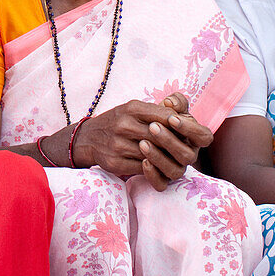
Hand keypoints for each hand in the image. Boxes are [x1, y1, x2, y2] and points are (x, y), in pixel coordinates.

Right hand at [71, 94, 211, 190]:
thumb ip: (158, 110)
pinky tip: (158, 165)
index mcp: (132, 108)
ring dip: (165, 157)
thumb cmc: (119, 121)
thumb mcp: (134, 108)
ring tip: (173, 157)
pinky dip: (153, 167)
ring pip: (153, 154)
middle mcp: (124, 125)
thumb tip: (184, 118)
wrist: (88, 138)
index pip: (164, 116)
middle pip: (161, 137)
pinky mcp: (116, 162)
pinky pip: (142, 167)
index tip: (186, 130)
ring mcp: (119, 145)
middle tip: (185, 147)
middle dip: (174, 143)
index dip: (179, 124)